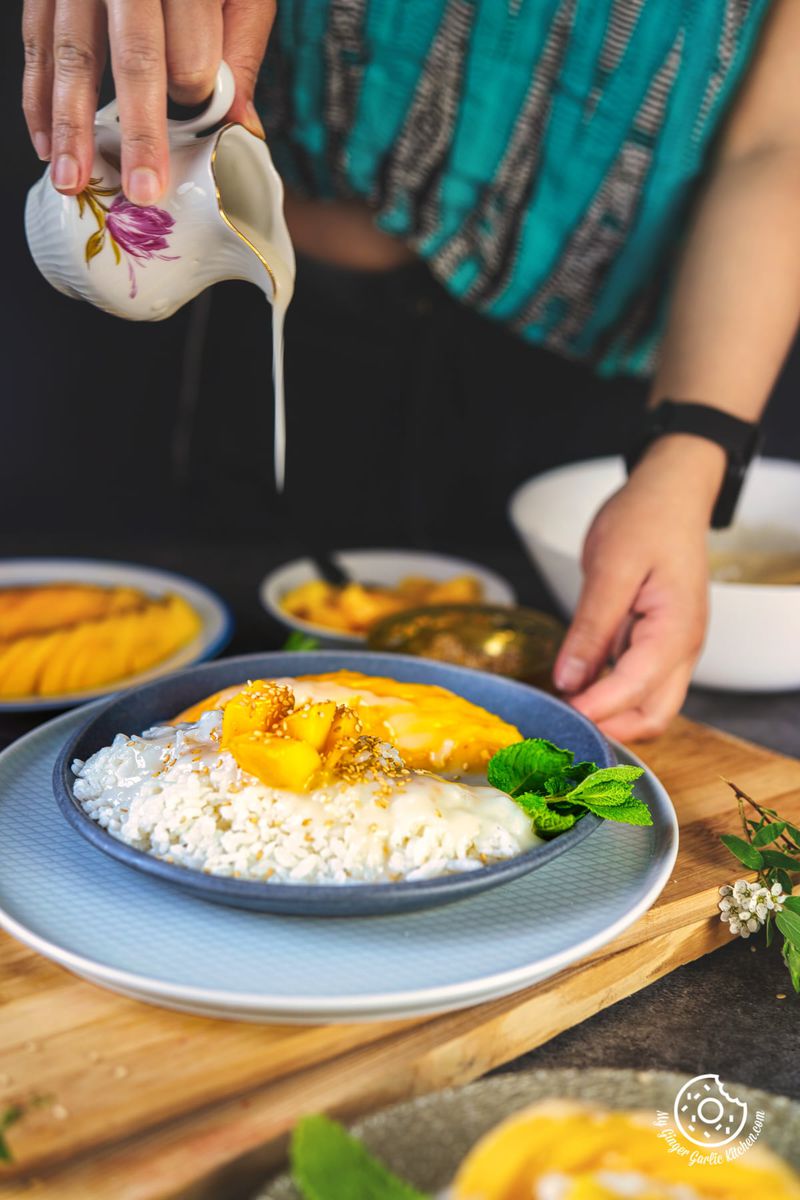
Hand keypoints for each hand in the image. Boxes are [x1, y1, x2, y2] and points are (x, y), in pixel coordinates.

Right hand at [22, 0, 274, 204]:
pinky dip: (39, 99)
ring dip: (72, 125)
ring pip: (74, 54)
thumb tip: (240, 127)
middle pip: (135, 58)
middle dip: (139, 132)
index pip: (191, 53)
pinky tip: (47, 145)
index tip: (198, 117)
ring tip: (74, 179)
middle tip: (143, 188)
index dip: (195, 95)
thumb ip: (239, 53)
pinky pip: (37, 44)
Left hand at [552, 436, 725, 741]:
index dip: (597, 708)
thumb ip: (590, 627)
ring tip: (561, 706)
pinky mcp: (654, 642)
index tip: (561, 714)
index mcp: (676, 630)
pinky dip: (607, 693)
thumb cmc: (647, 520)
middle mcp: (681, 648)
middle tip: (561, 720)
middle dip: (610, 727)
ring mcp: (671, 648)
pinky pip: (635, 682)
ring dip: (608, 713)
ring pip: (645, 704)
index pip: (636, 688)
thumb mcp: (611, 567)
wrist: (669, 494)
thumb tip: (569, 677)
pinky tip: (574, 686)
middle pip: (652, 715)